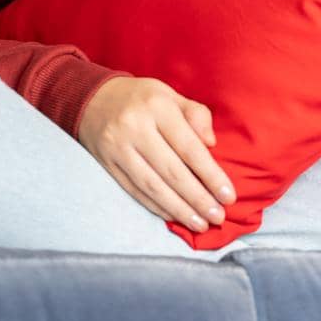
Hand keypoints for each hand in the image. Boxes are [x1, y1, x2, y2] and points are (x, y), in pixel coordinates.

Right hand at [76, 76, 236, 233]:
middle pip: (172, 171)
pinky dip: (157, 207)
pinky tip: (175, 216)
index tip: (229, 196)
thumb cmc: (143, 100)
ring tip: (200, 224)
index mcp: (157, 107)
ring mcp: (118, 148)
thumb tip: (212, 144)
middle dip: (198, 198)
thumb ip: (196, 115)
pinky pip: (135, 191)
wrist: (92, 99)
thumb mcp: (171, 96)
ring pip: (153, 186)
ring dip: (179, 209)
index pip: (189, 147)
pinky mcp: (107, 164)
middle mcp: (135, 127)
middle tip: (218, 217)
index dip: (211, 175)